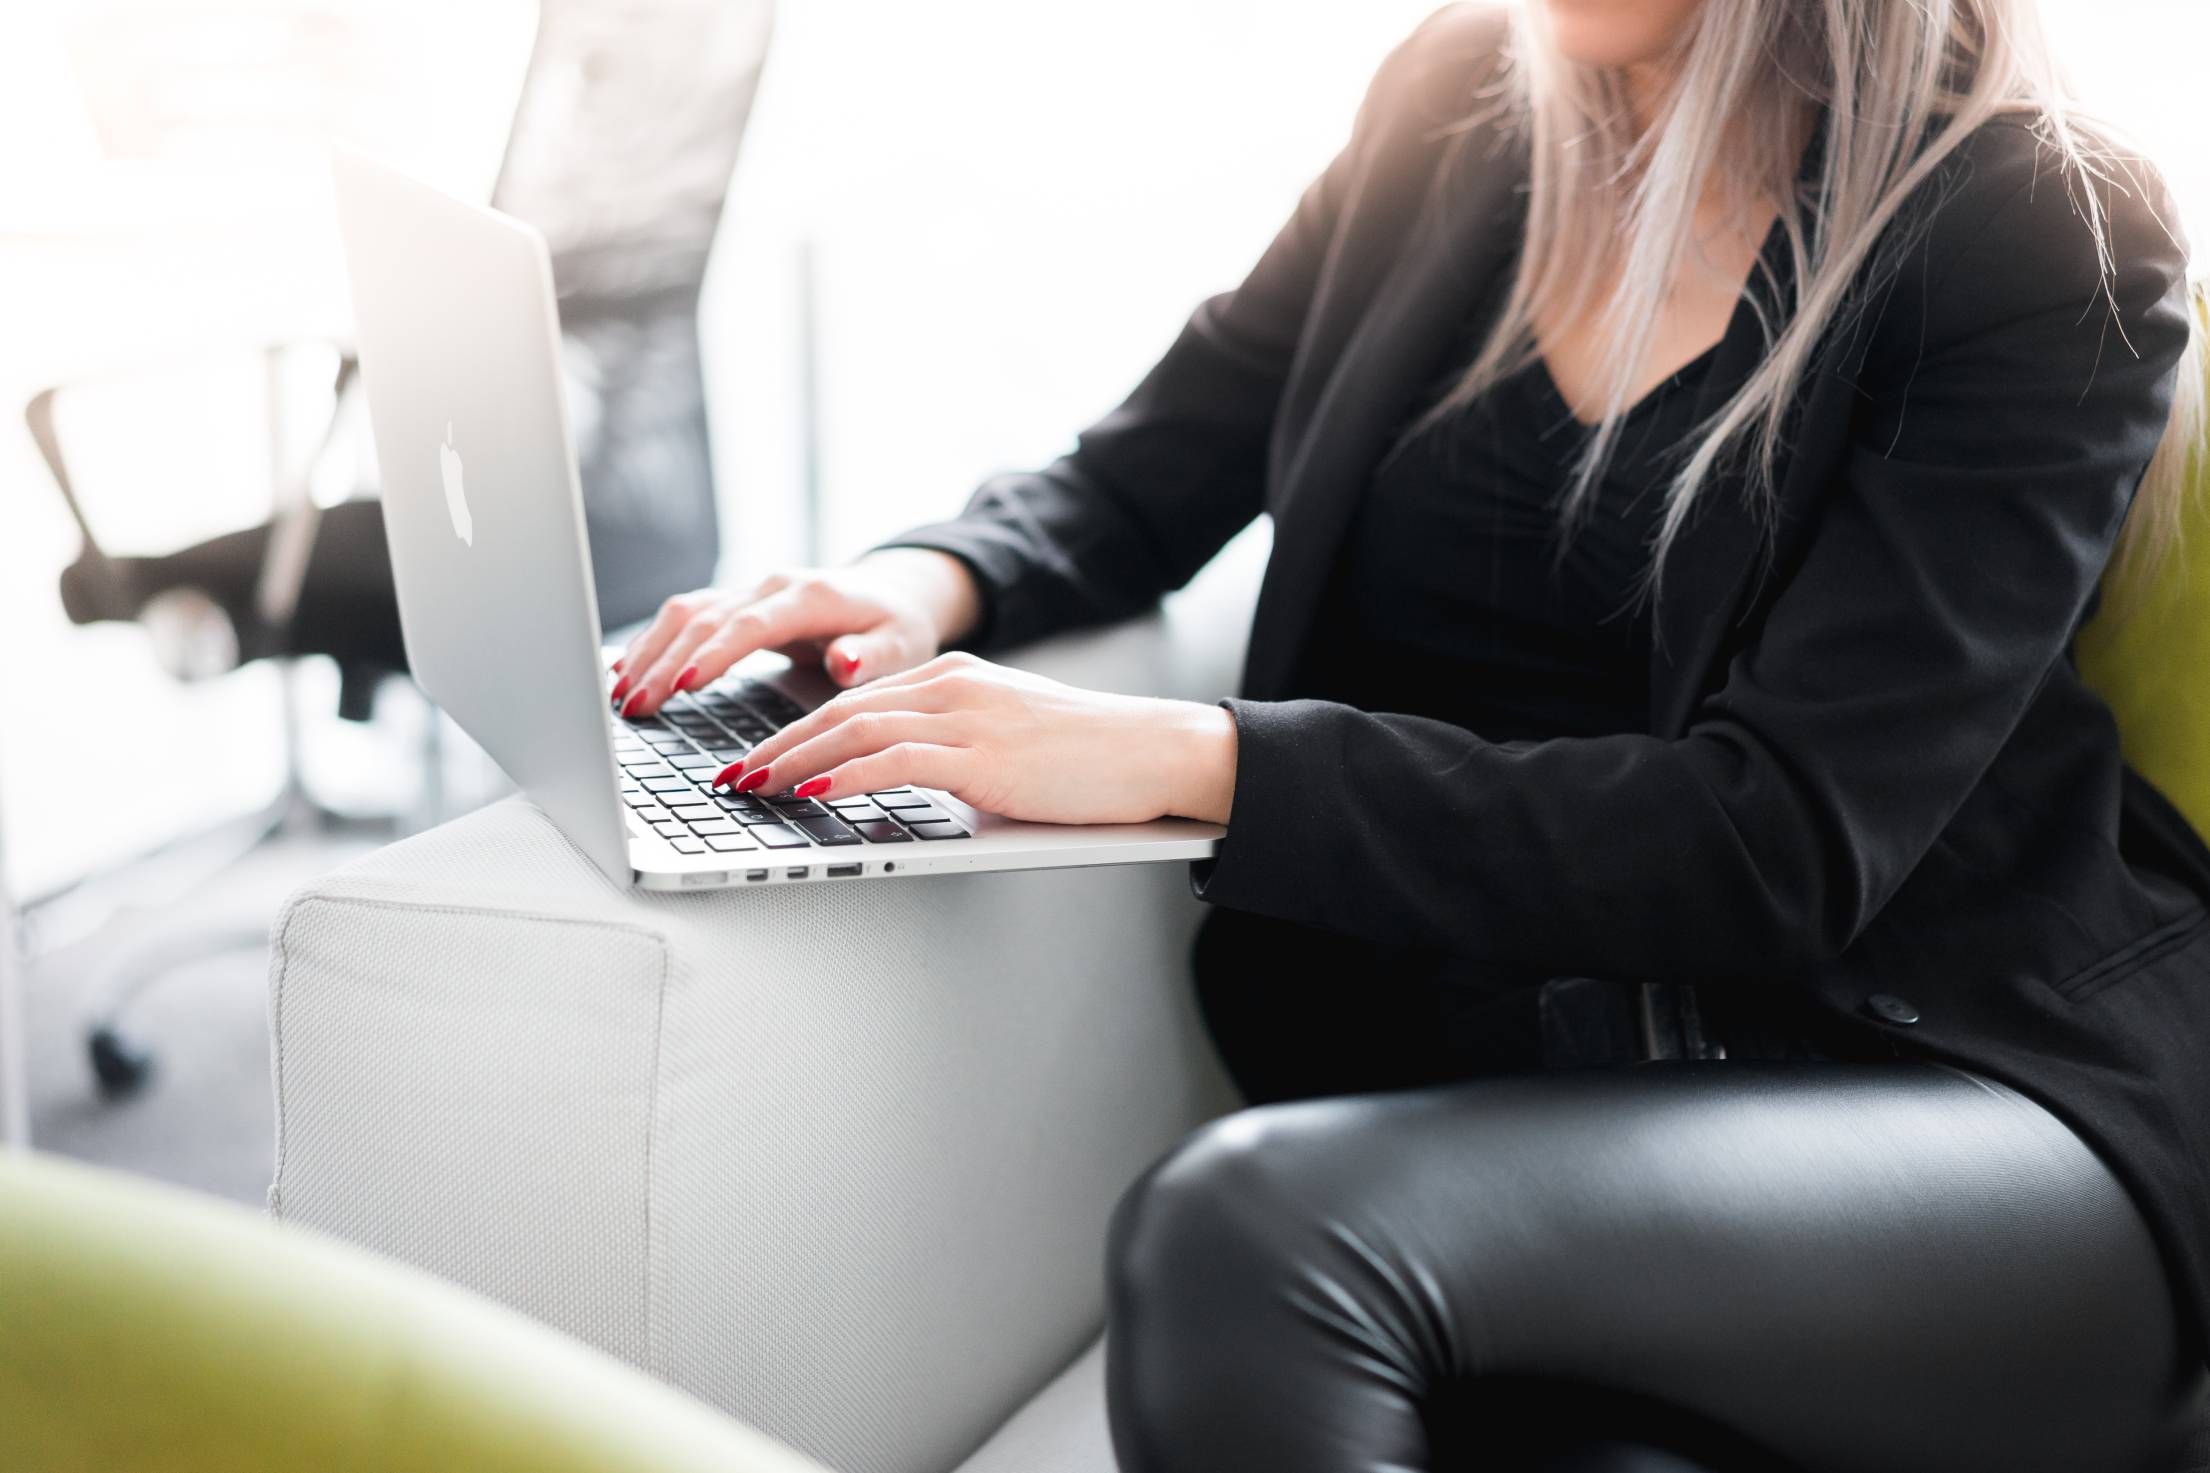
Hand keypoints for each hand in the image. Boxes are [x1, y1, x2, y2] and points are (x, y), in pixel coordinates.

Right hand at [612, 549, 980, 716]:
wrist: (891, 594)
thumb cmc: (896, 626)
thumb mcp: (900, 644)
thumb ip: (872, 656)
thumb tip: (844, 663)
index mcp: (810, 597)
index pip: (751, 622)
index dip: (717, 652)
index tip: (685, 683)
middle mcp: (771, 587)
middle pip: (706, 619)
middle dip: (666, 662)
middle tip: (635, 706)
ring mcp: (749, 593)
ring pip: (686, 613)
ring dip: (650, 652)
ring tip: (621, 696)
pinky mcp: (736, 605)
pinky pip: (686, 618)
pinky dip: (654, 642)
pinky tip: (626, 671)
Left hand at [716, 652, 1238, 825]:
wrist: (1155, 752)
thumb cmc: (1091, 762)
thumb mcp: (1008, 746)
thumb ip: (953, 756)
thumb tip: (899, 792)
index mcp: (956, 679)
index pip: (857, 701)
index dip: (798, 731)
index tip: (759, 759)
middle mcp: (954, 686)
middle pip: (841, 709)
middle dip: (778, 745)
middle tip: (732, 777)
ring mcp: (967, 716)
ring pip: (854, 729)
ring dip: (794, 761)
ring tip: (753, 787)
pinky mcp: (982, 754)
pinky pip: (892, 761)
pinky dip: (841, 775)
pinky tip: (811, 792)